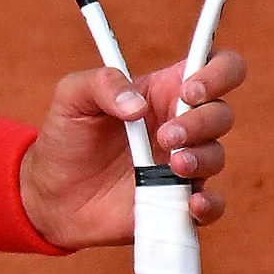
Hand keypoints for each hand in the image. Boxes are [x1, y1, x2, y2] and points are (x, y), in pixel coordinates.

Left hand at [18, 51, 242, 249]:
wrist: (51, 195)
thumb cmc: (66, 138)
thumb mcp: (72, 98)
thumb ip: (102, 83)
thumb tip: (137, 105)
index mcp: (166, 91)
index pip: (216, 68)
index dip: (218, 72)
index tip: (190, 90)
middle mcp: (183, 126)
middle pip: (222, 114)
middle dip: (202, 122)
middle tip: (165, 135)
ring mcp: (182, 165)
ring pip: (217, 156)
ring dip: (201, 158)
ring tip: (172, 164)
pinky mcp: (177, 202)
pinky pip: (212, 205)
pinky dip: (209, 204)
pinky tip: (191, 202)